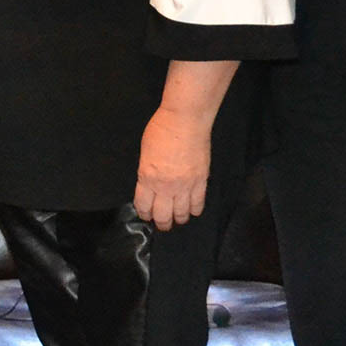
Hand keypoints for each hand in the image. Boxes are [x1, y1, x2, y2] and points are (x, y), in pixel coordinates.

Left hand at [134, 106, 211, 230]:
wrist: (185, 121)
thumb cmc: (161, 129)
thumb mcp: (145, 152)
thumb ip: (147, 171)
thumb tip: (151, 184)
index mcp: (147, 178)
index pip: (144, 206)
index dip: (145, 214)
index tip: (146, 214)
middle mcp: (165, 186)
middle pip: (163, 215)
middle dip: (162, 223)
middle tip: (162, 224)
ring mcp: (185, 186)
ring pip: (182, 214)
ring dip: (179, 219)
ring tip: (178, 219)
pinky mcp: (201, 181)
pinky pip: (198, 204)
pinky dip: (195, 210)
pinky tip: (192, 210)